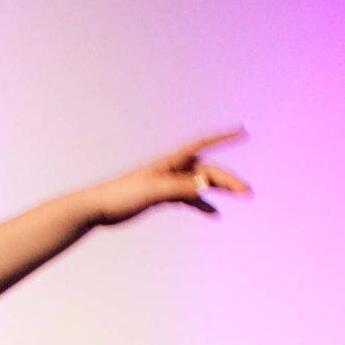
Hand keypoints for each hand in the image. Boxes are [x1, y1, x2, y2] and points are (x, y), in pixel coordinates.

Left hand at [89, 130, 249, 225]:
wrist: (97, 207)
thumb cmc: (122, 195)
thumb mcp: (155, 190)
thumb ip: (182, 186)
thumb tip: (208, 184)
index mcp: (170, 161)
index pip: (202, 144)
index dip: (223, 137)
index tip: (242, 131)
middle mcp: (171, 169)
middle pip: (206, 170)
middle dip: (227, 178)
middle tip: (247, 191)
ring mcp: (167, 183)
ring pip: (200, 183)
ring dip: (219, 189)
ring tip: (238, 196)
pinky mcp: (160, 197)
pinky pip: (188, 198)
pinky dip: (201, 204)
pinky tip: (214, 213)